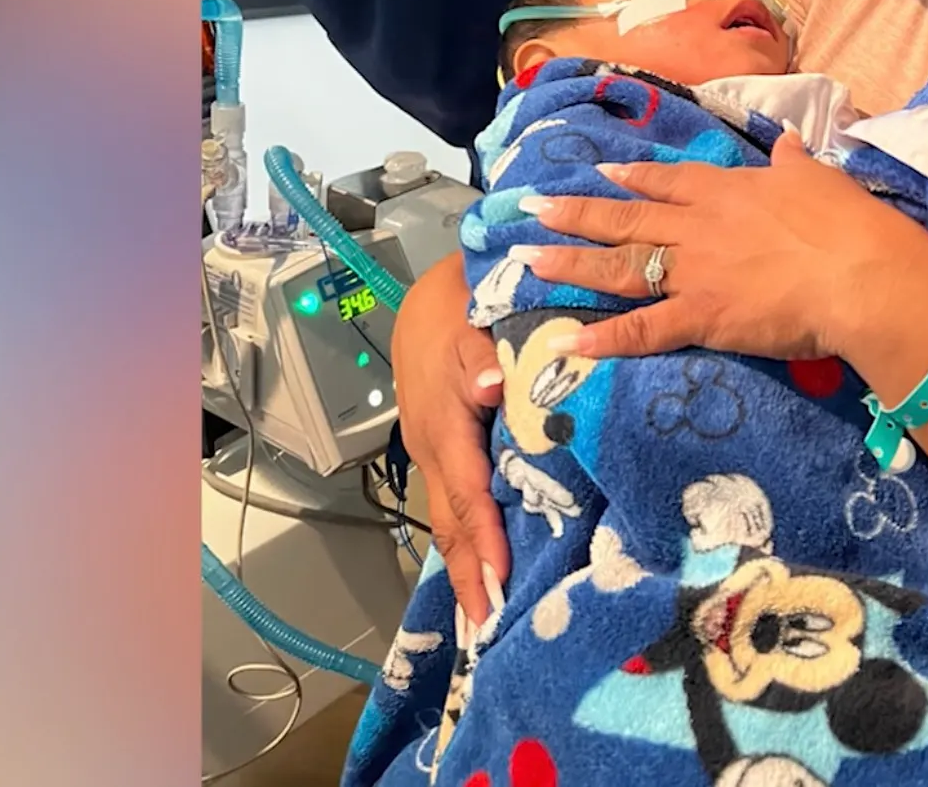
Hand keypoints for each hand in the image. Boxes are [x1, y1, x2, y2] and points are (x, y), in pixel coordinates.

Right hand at [389, 252, 508, 625]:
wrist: (429, 298)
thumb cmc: (459, 308)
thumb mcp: (471, 321)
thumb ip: (483, 357)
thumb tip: (491, 388)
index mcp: (443, 425)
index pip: (467, 494)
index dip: (481, 541)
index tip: (498, 586)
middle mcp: (432, 448)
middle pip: (450, 522)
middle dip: (468, 576)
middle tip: (488, 630)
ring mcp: (433, 452)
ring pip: (450, 517)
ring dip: (466, 565)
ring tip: (486, 616)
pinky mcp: (442, 450)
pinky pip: (455, 502)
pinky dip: (468, 537)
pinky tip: (482, 565)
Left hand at [517, 131, 927, 362]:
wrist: (857, 272)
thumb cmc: (846, 223)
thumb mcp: (819, 179)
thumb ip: (796, 162)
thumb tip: (792, 141)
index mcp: (726, 190)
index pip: (668, 181)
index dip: (634, 177)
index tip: (603, 172)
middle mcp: (698, 226)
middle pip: (626, 218)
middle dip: (576, 214)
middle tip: (532, 208)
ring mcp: (694, 272)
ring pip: (620, 266)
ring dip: (572, 262)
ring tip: (528, 262)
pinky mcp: (700, 317)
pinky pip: (643, 330)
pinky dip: (604, 340)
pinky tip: (566, 344)